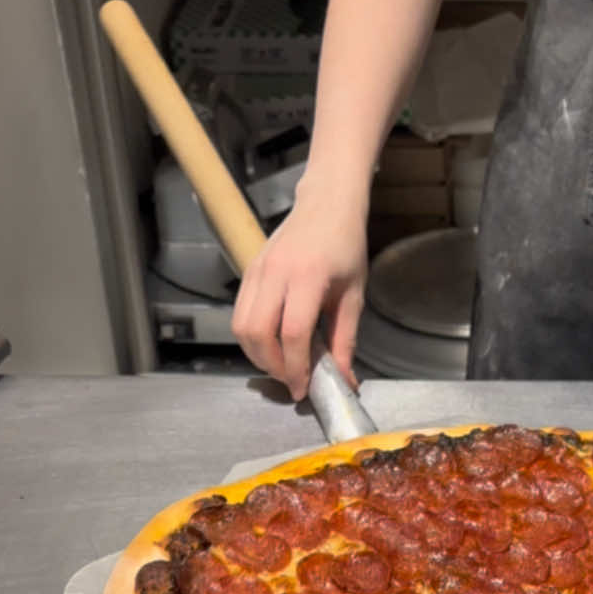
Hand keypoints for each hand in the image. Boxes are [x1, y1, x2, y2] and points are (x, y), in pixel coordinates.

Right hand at [232, 176, 366, 399]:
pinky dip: (251, 337)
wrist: (326, 204)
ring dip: (257, 354)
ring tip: (281, 364)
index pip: (292, 333)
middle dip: (272, 365)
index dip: (295, 367)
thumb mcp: (353, 295)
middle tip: (291, 378)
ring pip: (241, 326)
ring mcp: (257, 271)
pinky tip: (271, 344)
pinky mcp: (248, 272)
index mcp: (307, 276)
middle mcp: (275, 273)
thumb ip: (345, 340)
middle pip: (258, 333)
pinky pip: (239, 314)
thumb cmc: (346, 246)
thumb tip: (343, 379)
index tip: (303, 388)